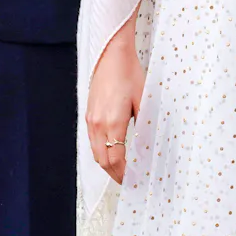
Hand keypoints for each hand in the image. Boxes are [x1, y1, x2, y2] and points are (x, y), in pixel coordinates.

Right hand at [86, 32, 144, 183]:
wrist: (111, 54)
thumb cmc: (129, 73)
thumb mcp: (143, 99)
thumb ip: (143, 124)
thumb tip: (146, 146)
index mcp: (113, 122)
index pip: (116, 159)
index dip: (124, 174)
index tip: (133, 180)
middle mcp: (98, 123)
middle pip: (103, 160)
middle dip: (115, 174)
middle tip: (127, 180)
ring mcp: (91, 119)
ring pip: (95, 152)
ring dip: (106, 165)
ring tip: (120, 170)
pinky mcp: (89, 114)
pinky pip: (92, 141)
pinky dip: (100, 152)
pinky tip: (110, 152)